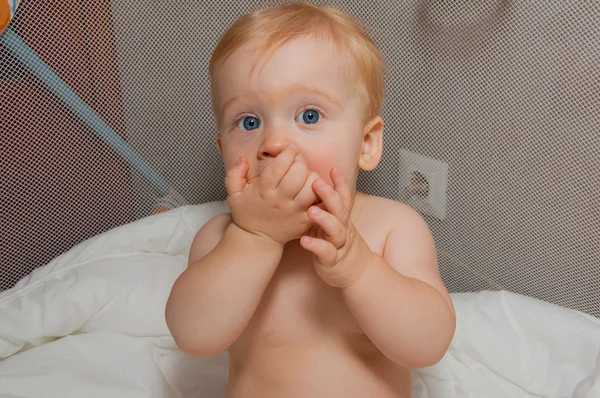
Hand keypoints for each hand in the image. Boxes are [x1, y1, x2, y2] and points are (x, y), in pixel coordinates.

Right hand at [225, 144, 320, 244]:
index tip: (291, 148)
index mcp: (263, 191)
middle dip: (300, 162)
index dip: (287, 154)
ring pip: (311, 188)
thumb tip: (242, 159)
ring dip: (312, 176)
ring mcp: (294, 211)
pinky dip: (320, 193)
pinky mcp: (304, 220)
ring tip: (307, 174)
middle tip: (298, 160)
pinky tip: (315, 188)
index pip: (278, 167)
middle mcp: (279, 200)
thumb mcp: (233, 195)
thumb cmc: (247, 214)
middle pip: (297, 174)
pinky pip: (318, 203)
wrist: (257, 240)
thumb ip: (234, 175)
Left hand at [300, 168, 371, 288]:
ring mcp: (339, 244)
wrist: (356, 272)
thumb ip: (328, 207)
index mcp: (342, 218)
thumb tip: (314, 182)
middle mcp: (343, 228)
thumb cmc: (339, 243)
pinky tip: (304, 241)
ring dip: (324, 219)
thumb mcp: (335, 222)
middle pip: (340, 209)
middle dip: (330, 195)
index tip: (333, 168)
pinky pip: (326, 252)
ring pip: (336, 230)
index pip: (344, 197)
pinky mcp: (333, 260)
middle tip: (317, 182)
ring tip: (311, 211)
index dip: (340, 183)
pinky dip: (316, 246)